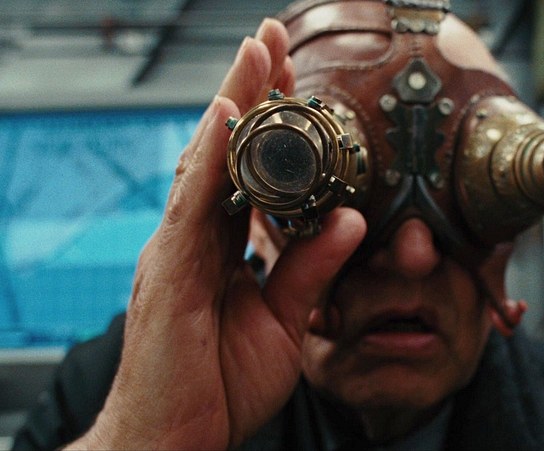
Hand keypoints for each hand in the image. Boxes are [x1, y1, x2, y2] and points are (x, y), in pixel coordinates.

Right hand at [69, 19, 365, 448]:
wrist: (178, 440)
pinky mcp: (169, 271)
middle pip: (221, 152)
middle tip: (270, 38)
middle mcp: (192, 238)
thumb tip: (349, 219)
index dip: (267, 123)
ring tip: (256, 53)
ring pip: (205, 162)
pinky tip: (228, 114)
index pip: (244, 170)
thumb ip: (312, 268)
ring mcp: (176, 250)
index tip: (292, 78)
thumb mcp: (285, 320)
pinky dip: (211, 156)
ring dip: (233, 103)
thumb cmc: (221, 385)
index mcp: (217, 248)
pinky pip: (194, 203)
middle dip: (248, 92)